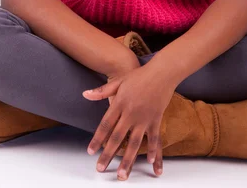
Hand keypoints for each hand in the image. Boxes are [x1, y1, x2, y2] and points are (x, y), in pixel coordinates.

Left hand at [82, 64, 174, 179]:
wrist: (161, 72)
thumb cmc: (139, 75)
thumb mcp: (119, 81)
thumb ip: (102, 90)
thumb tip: (85, 94)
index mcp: (119, 103)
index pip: (105, 125)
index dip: (97, 139)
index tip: (90, 151)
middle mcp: (130, 113)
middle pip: (117, 137)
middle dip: (108, 155)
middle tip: (100, 168)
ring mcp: (144, 118)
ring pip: (134, 143)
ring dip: (128, 160)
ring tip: (122, 175)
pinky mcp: (156, 119)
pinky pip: (154, 138)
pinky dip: (153, 151)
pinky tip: (150, 163)